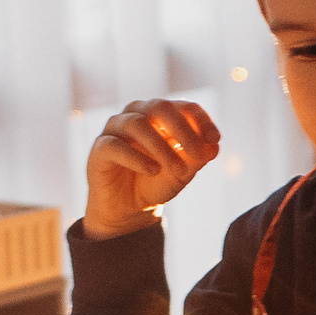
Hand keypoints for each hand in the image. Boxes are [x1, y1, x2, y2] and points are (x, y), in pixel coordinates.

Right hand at [82, 99, 219, 237]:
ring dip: (162, 147)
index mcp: (161, 115)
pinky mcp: (100, 147)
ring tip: (178, 170)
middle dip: (183, 130)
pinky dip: (137, 158)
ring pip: (137, 124)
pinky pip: (115, 145)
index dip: (201, 120)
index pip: (184, 106)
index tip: (215, 140)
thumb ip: (197, 158)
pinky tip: (153, 171)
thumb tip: (213, 147)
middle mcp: (137, 114)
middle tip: (198, 154)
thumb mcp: (182, 172)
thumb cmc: (156, 181)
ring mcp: (116, 128)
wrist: (129, 208)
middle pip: (160, 107)